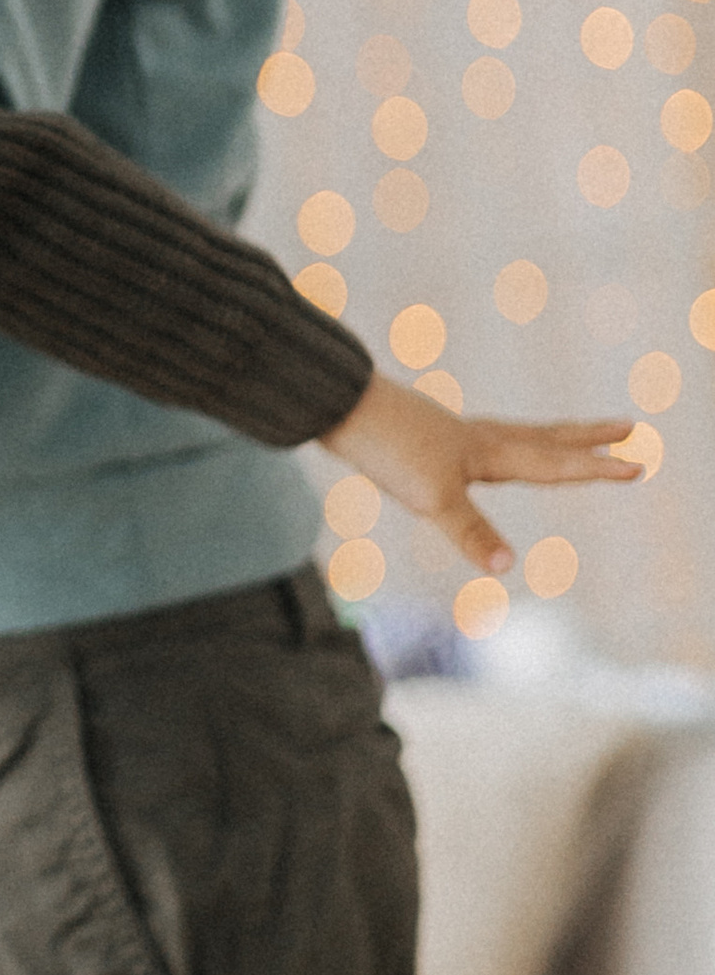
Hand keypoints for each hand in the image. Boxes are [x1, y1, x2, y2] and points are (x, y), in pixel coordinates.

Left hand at [322, 373, 640, 574]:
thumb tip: (508, 567)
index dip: (596, 468)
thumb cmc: (387, 448)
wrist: (337, 407)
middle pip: (546, 437)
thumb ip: (472, 532)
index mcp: (489, 453)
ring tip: (573, 436)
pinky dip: (505, 442)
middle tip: (629, 428)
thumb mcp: (431, 498)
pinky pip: (483, 440)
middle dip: (589, 439)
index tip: (638, 466)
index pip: (555, 464)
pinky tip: (485, 452)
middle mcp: (479, 438)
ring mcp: (453, 435)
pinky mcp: (428, 437)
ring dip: (552, 437)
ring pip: (517, 434)